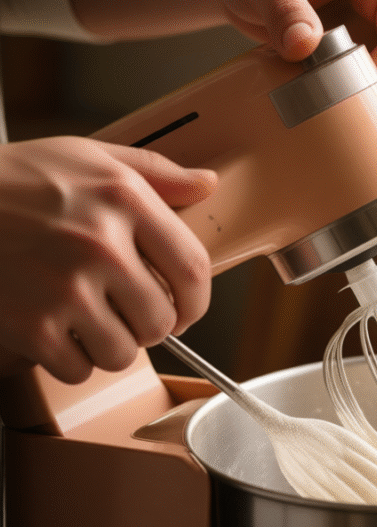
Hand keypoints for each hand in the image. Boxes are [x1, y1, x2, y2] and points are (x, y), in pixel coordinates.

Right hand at [0, 136, 215, 382]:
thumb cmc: (13, 179)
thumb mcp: (88, 157)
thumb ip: (156, 172)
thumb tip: (207, 184)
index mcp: (123, 201)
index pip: (193, 269)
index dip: (196, 300)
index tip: (185, 308)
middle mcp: (100, 245)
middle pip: (161, 321)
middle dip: (149, 326)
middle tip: (127, 315)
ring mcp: (64, 287)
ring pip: (122, 352)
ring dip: (110, 346)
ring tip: (87, 321)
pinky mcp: (29, 324)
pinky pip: (78, 369)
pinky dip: (70, 361)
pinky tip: (54, 332)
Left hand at [68, 0, 376, 83]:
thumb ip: (284, 11)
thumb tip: (304, 47)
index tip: (343, 87)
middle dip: (365, 78)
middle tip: (323, 88)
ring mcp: (372, 17)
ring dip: (352, 83)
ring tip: (311, 79)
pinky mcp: (358, 37)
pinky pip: (363, 72)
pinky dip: (340, 83)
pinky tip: (311, 78)